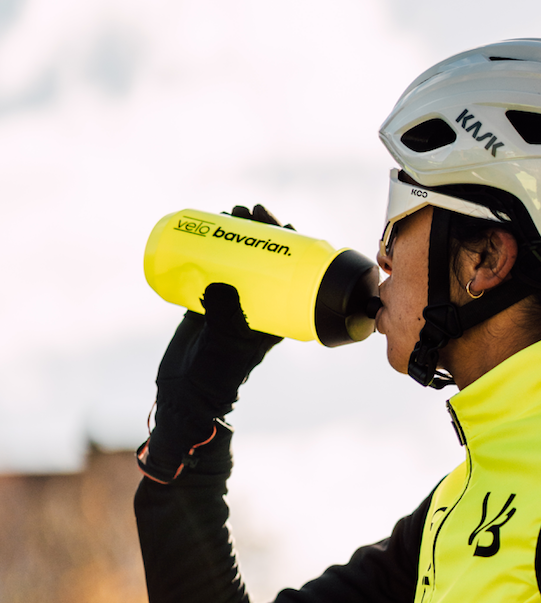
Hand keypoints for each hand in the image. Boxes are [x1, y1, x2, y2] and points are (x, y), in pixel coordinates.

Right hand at [137, 205, 284, 483]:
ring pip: (240, 258)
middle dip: (259, 231)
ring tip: (229, 212)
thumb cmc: (217, 373)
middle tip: (250, 210)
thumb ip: (225, 316)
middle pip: (266, 258)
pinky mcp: (208, 301)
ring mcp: (233, 300)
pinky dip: (211, 246)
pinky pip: (214, 266)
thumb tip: (222, 284)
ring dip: (236, 233)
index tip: (282, 224)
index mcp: (276, 314)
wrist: (186, 392)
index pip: (292, 273)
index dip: (290, 245)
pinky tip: (207, 227)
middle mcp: (258, 303)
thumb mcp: (226, 343)